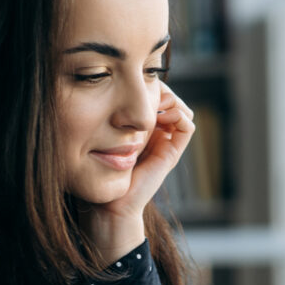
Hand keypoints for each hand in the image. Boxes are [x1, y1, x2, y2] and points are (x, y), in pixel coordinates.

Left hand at [80, 81, 195, 262]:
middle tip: (148, 88)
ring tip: (157, 101)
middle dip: (161, 89)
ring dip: (172, 100)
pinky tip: (163, 115)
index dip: (149, 84)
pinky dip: (180, 115)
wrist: (109, 202)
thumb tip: (109, 87)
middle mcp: (154, 132)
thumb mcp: (99, 132)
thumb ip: (106, 114)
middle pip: (170, 99)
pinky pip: (187, 126)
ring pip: (181, 109)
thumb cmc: (97, 168)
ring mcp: (165, 142)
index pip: (154, 94)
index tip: (136, 82)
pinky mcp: (171, 153)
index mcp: (138, 125)